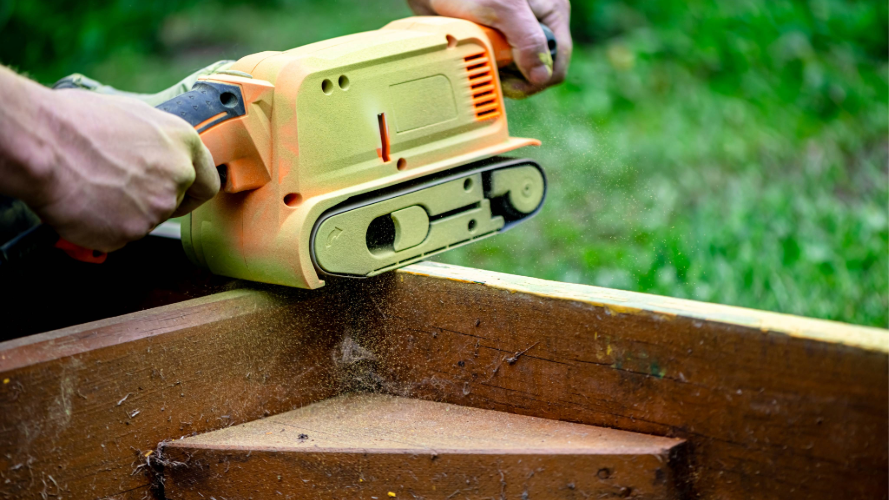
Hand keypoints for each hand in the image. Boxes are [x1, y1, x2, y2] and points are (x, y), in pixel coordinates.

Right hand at [25, 89, 218, 251]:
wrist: (42, 143)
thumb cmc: (76, 122)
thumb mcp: (131, 116)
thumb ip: (156, 142)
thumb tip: (153, 153)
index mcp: (184, 143)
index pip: (207, 183)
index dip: (191, 191)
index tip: (180, 195)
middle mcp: (178, 177)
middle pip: (173, 203)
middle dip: (151, 200)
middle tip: (119, 188)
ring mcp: (156, 208)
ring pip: (145, 220)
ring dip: (124, 212)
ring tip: (93, 186)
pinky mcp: (130, 233)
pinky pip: (118, 236)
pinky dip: (102, 226)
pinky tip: (84, 203)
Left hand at [408, 0, 571, 97]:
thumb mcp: (503, 8)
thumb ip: (527, 40)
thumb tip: (541, 76)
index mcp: (552, 11)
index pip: (558, 60)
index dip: (537, 80)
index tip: (510, 85)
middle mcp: (539, 22)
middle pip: (540, 68)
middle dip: (518, 78)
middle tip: (492, 73)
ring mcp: (519, 30)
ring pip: (520, 68)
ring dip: (503, 72)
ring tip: (483, 65)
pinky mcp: (499, 36)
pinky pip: (502, 62)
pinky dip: (490, 66)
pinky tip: (477, 61)